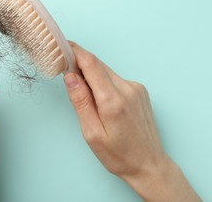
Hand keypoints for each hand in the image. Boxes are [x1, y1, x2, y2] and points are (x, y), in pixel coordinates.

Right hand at [63, 42, 200, 201]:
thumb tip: (70, 76)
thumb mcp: (92, 133)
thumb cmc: (119, 155)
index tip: (61, 47)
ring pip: (106, 71)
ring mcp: (136, 88)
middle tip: (64, 69)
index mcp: (113, 100)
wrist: (149, 164)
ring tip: (82, 91)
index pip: (91, 63)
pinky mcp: (140, 91)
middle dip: (79, 64)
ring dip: (91, 74)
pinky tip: (99, 99)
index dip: (74, 51)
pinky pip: (115, 79)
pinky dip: (103, 82)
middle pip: (98, 64)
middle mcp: (128, 89)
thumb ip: (81, 102)